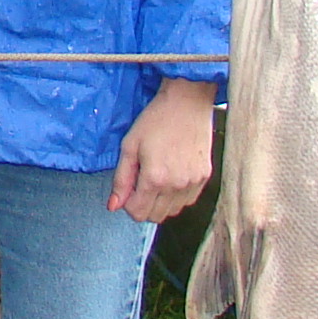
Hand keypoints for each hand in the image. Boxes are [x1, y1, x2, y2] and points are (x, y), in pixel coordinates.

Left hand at [109, 79, 215, 223]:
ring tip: (157, 177)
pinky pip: (187, 201)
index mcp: (155, 178)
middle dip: (142, 204)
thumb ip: (121, 180)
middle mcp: (176, 185)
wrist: (187, 102)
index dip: (128, 203)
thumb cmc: (155, 120)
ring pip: (171, 212)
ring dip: (160, 202)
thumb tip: (113, 206)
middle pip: (154, 216)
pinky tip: (172, 176)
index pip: (138, 213)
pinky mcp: (204, 178)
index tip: (129, 186)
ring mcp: (193, 183)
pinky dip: (176, 196)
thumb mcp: (130, 146)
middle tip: (141, 181)